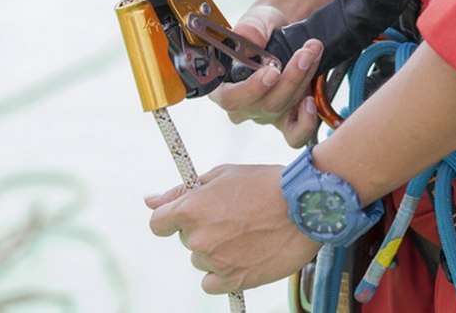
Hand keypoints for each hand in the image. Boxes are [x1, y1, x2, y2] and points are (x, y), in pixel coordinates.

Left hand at [145, 163, 321, 293]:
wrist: (306, 204)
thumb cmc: (265, 183)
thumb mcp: (223, 174)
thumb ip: (182, 190)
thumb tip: (149, 201)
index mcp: (191, 209)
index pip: (158, 223)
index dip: (171, 218)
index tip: (184, 216)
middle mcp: (198, 237)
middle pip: (185, 240)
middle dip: (202, 229)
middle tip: (232, 217)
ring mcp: (216, 261)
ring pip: (202, 259)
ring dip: (216, 250)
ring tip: (246, 233)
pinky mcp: (236, 280)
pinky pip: (212, 282)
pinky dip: (223, 272)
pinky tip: (243, 254)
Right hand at [210, 6, 323, 147]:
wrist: (282, 33)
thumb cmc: (263, 30)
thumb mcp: (256, 20)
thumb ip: (251, 28)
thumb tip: (249, 35)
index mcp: (223, 85)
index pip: (229, 98)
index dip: (251, 89)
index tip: (272, 71)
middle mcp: (243, 105)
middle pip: (263, 105)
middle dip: (289, 78)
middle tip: (305, 53)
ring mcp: (265, 115)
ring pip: (282, 109)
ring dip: (302, 82)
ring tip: (313, 55)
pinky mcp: (286, 120)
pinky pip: (295, 134)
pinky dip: (307, 121)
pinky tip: (312, 100)